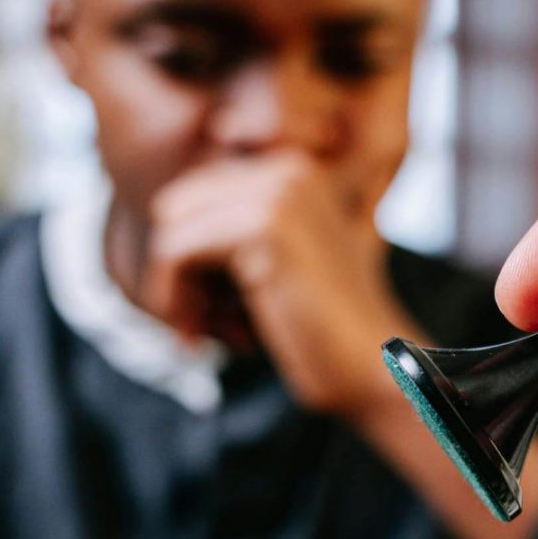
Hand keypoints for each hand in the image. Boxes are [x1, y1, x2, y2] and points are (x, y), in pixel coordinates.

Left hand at [145, 152, 391, 416]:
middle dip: (174, 267)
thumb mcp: (278, 267)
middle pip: (176, 203)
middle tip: (197, 323)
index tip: (206, 311)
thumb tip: (163, 214)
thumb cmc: (324, 334)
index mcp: (294, 170)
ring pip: (169, 224)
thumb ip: (237, 233)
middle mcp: (289, 168)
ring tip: (197, 332)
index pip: (195, 195)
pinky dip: (172, 299)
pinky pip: (173, 251)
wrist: (373, 370)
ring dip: (170, 288)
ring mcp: (279, 192)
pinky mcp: (264, 226)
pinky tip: (197, 336)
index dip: (189, 255)